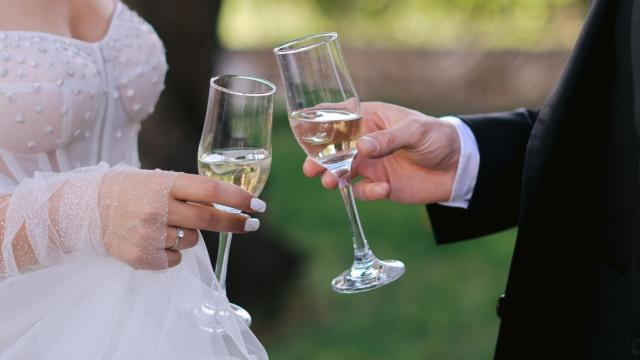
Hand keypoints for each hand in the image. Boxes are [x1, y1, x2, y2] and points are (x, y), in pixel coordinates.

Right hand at [100, 171, 265, 269]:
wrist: (87, 211)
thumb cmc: (131, 192)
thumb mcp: (158, 181)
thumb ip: (188, 191)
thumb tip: (228, 204)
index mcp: (164, 184)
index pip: (209, 190)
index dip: (237, 198)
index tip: (258, 204)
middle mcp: (158, 208)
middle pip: (208, 218)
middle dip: (234, 223)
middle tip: (251, 224)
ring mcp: (150, 234)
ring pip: (192, 240)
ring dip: (188, 235)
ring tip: (163, 226)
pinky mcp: (143, 257)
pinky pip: (175, 259)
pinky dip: (171, 252)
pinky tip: (152, 240)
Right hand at [303, 101, 459, 203]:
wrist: (459, 168)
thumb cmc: (438, 137)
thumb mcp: (415, 132)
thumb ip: (389, 139)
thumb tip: (361, 147)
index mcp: (372, 119)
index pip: (340, 116)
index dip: (319, 120)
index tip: (301, 126)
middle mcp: (366, 141)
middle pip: (333, 148)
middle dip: (318, 158)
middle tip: (310, 168)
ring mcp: (371, 164)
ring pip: (341, 171)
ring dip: (333, 177)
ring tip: (330, 182)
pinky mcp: (379, 184)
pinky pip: (363, 191)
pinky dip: (368, 193)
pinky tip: (383, 190)